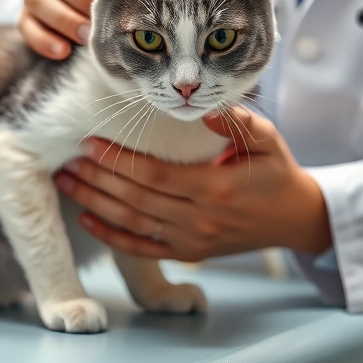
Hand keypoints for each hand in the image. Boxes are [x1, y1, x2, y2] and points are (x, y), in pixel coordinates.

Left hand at [55, 107, 332, 260]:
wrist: (295, 218)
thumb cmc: (277, 173)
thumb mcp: (268, 140)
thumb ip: (237, 122)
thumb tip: (203, 108)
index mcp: (215, 189)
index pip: (154, 175)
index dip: (119, 161)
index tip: (91, 142)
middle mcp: (199, 220)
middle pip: (135, 199)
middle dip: (97, 179)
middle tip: (68, 159)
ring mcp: (192, 241)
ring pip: (132, 223)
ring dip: (95, 203)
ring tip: (67, 182)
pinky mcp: (188, 253)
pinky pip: (142, 248)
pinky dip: (112, 236)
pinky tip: (87, 219)